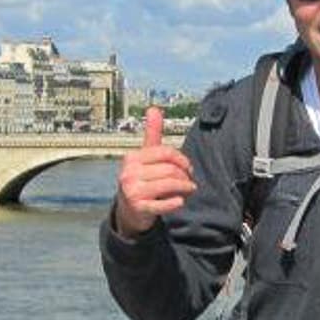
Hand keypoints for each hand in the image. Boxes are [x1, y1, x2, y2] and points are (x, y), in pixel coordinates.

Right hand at [113, 106, 195, 235]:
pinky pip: (163, 204)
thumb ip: (151, 134)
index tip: (188, 167)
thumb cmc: (141, 179)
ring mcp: (132, 191)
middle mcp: (129, 173)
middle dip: (184, 176)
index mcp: (132, 158)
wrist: (129, 210)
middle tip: (190, 182)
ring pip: (169, 185)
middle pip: (169, 169)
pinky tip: (180, 201)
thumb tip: (154, 108)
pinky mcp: (138, 208)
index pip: (165, 152)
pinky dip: (175, 202)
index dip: (181, 159)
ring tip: (189, 190)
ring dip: (184, 188)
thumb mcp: (145, 156)